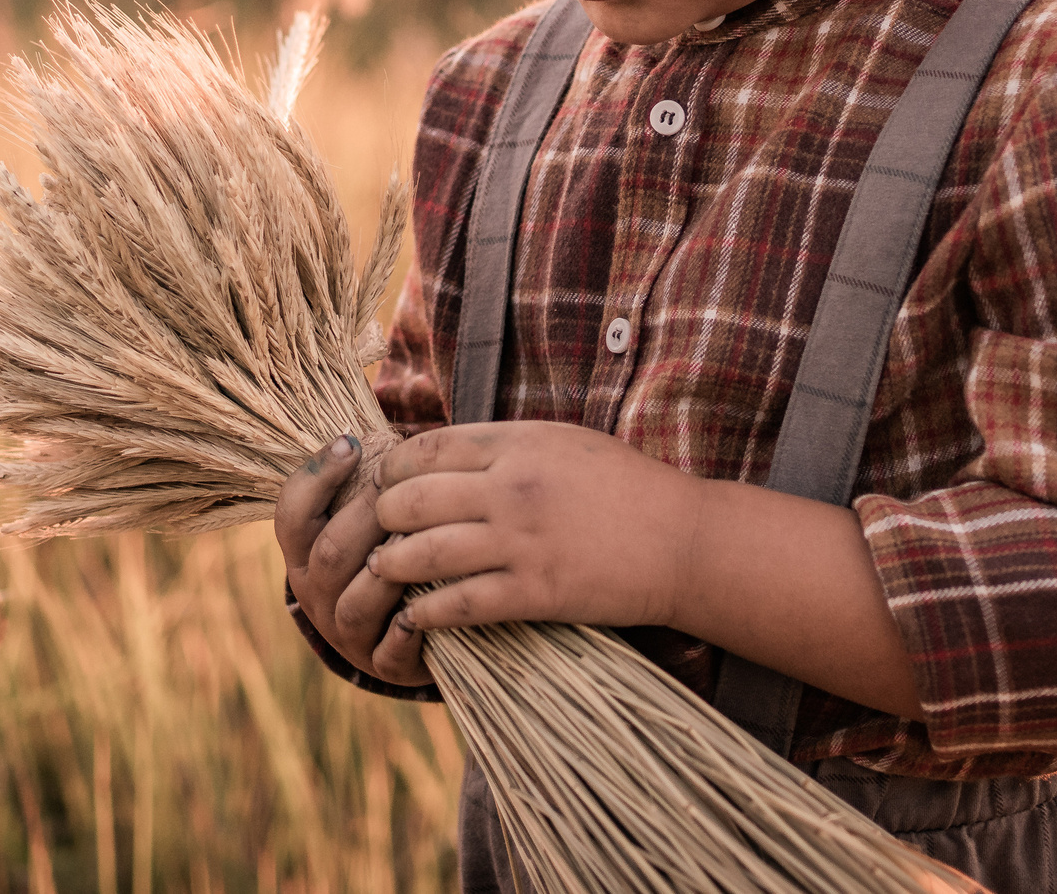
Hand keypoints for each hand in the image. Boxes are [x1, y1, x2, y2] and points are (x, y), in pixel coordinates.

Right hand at [274, 435, 432, 688]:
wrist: (403, 632)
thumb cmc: (387, 550)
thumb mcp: (364, 517)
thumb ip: (365, 480)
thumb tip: (381, 423)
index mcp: (304, 553)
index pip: (291, 513)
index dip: (316, 476)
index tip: (351, 441)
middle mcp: (316, 594)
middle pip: (330, 553)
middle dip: (368, 513)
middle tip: (403, 482)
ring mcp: (347, 633)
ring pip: (355, 604)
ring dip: (387, 571)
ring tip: (420, 539)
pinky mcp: (382, 665)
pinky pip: (388, 654)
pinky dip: (405, 633)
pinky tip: (425, 610)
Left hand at [366, 421, 705, 632]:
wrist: (683, 542)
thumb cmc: (626, 486)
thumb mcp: (563, 442)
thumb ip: (505, 445)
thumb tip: (444, 453)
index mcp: (518, 443)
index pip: (425, 448)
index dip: (391, 466)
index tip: (382, 480)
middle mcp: (510, 488)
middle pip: (412, 498)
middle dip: (381, 515)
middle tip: (372, 528)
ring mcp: (520, 542)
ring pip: (423, 552)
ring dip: (391, 563)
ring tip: (381, 569)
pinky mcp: (533, 592)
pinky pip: (457, 603)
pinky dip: (425, 611)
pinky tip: (413, 615)